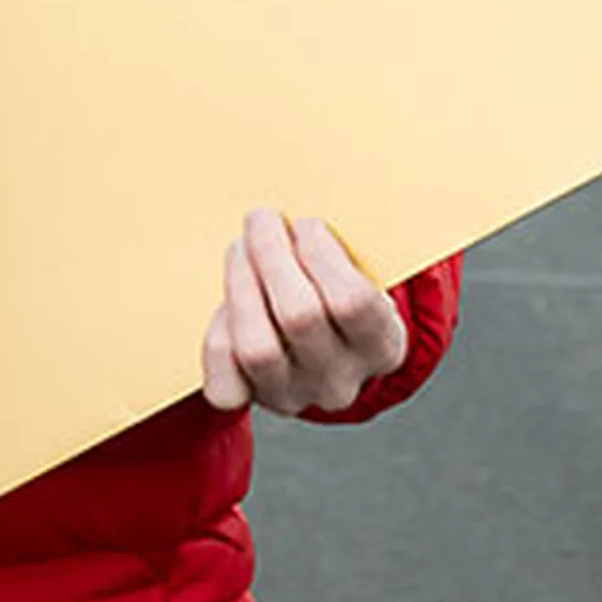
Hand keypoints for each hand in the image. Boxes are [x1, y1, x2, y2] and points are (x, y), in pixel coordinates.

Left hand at [200, 209, 406, 416]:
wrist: (329, 350)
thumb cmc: (340, 289)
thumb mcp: (362, 268)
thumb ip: (343, 244)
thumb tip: (302, 200)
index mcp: (383, 345)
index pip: (353, 302)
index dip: (322, 254)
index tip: (306, 222)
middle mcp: (340, 380)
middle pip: (299, 317)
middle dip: (272, 255)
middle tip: (261, 218)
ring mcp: (295, 396)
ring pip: (257, 346)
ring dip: (241, 285)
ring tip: (240, 248)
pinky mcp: (254, 401)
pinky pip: (224, 377)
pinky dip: (218, 333)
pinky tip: (229, 299)